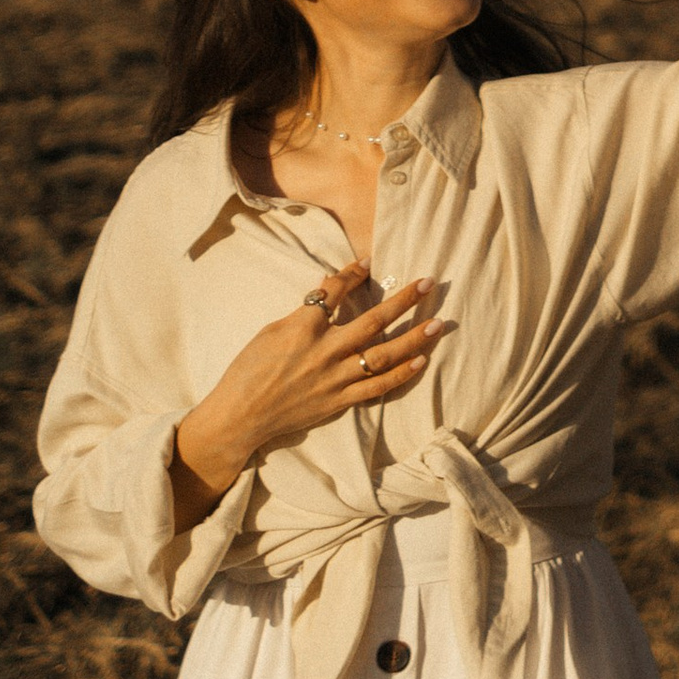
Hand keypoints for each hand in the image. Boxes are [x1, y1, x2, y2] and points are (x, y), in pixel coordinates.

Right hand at [175, 266, 449, 500]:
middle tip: (428, 284)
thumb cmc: (249, 370)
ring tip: (438, 323)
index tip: (369, 262)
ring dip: (413, 338)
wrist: (240, 416)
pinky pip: (377, 387)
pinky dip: (401, 374)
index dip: (352, 274)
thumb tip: (326, 285)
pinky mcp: (339, 401)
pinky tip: (421, 361)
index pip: (333, 292)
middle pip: (372, 320)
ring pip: (382, 355)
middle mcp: (323, 352)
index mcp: (302, 328)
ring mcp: (334, 378)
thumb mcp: (271, 331)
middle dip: (402, 301)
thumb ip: (304, 311)